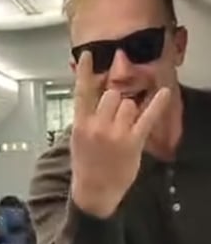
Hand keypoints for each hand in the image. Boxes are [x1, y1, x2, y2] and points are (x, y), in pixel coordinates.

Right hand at [69, 50, 170, 217]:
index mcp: (80, 124)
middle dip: (117, 102)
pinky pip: (147, 117)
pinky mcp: (133, 141)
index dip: (85, 72)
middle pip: (112, 95)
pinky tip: (164, 92)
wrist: (94, 189)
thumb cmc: (86, 163)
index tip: (88, 54)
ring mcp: (115, 134)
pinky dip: (157, 104)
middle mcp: (97, 126)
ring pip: (128, 104)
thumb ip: (87, 117)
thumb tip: (99, 97)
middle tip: (115, 117)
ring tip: (124, 128)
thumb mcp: (78, 138)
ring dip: (130, 112)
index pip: (81, 92)